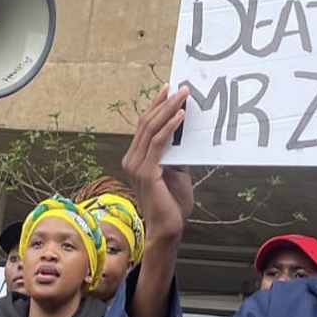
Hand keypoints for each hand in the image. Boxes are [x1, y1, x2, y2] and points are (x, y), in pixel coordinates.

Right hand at [121, 85, 194, 243]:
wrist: (167, 229)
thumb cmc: (172, 205)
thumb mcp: (176, 173)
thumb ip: (175, 155)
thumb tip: (184, 136)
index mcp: (136, 159)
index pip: (144, 126)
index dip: (156, 106)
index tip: (169, 90)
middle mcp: (131, 159)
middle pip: (146, 122)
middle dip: (163, 103)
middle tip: (180, 88)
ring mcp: (136, 165)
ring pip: (151, 129)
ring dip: (169, 110)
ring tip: (183, 96)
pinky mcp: (145, 171)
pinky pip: (157, 142)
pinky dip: (170, 127)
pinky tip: (181, 116)